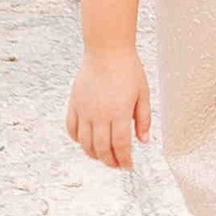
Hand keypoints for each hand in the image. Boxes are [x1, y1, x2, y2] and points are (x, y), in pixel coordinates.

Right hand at [67, 44, 150, 169]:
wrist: (106, 49)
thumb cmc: (127, 69)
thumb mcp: (143, 93)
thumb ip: (144, 119)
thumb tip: (144, 141)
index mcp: (119, 112)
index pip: (121, 146)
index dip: (124, 160)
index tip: (128, 166)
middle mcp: (100, 114)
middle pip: (101, 149)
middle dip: (110, 161)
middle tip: (117, 165)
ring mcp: (84, 110)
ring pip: (85, 143)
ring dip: (93, 154)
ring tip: (103, 157)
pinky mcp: (74, 104)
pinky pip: (71, 129)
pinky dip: (78, 140)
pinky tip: (86, 142)